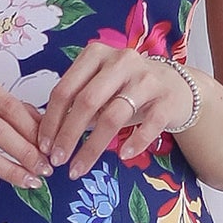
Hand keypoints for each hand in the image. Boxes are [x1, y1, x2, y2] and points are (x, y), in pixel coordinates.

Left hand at [36, 41, 195, 177]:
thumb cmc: (129, 89)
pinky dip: (134, 143)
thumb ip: (76, 103)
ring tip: (79, 168)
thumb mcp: (100, 87)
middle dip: (68, 135)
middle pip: (86, 101)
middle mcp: (121, 61)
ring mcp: (147, 79)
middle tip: (58, 160)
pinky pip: (148, 125)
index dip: (51, 120)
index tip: (44, 146)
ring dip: (92, 147)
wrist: (178, 87)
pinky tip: (122, 156)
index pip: (65, 89)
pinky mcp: (167, 99)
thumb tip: (46, 136)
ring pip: (113, 116)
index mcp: (96, 54)